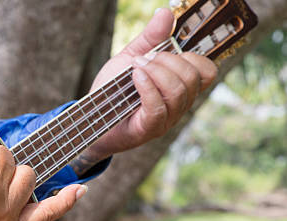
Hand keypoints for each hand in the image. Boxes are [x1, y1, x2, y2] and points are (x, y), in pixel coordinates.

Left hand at [71, 8, 217, 173]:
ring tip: (135, 68)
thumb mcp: (131, 58)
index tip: (164, 52)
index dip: (193, 58)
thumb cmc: (112, 92)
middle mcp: (178, 105)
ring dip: (155, 72)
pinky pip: (158, 107)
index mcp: (180, 87)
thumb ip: (150, 38)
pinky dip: (147, 87)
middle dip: (167, 61)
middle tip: (143, 60)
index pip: (207, 72)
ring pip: (177, 92)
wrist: (91, 117)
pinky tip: (135, 77)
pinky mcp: (149, 129)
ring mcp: (166, 119)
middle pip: (192, 78)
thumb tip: (165, 14)